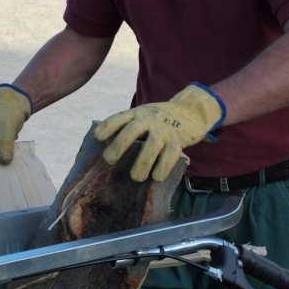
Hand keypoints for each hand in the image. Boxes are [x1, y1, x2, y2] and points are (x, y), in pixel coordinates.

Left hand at [94, 84, 224, 181]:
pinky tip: (156, 177)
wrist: (190, 110)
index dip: (108, 127)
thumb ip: (129, 126)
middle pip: (132, 130)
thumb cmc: (160, 119)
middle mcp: (150, 119)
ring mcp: (165, 129)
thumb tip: (107, 149)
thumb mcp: (143, 115)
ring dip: (142, 162)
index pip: (119, 117)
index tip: (98, 138)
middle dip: (119, 145)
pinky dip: (163, 167)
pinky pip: (171, 155)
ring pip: (152, 145)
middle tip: (109, 160)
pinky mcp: (178, 140)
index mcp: (137, 113)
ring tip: (135, 177)